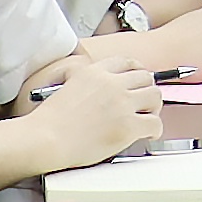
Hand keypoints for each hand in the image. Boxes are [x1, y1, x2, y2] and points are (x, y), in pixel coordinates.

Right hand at [23, 65, 161, 169]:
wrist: (46, 139)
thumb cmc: (49, 121)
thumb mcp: (64, 85)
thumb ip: (80, 78)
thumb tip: (84, 79)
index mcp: (94, 72)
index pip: (127, 63)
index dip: (137, 72)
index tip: (139, 81)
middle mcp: (111, 83)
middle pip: (146, 77)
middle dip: (147, 90)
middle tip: (145, 103)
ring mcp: (121, 103)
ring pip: (155, 97)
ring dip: (153, 108)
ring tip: (147, 118)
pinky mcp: (127, 126)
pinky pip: (155, 124)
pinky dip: (155, 130)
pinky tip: (147, 135)